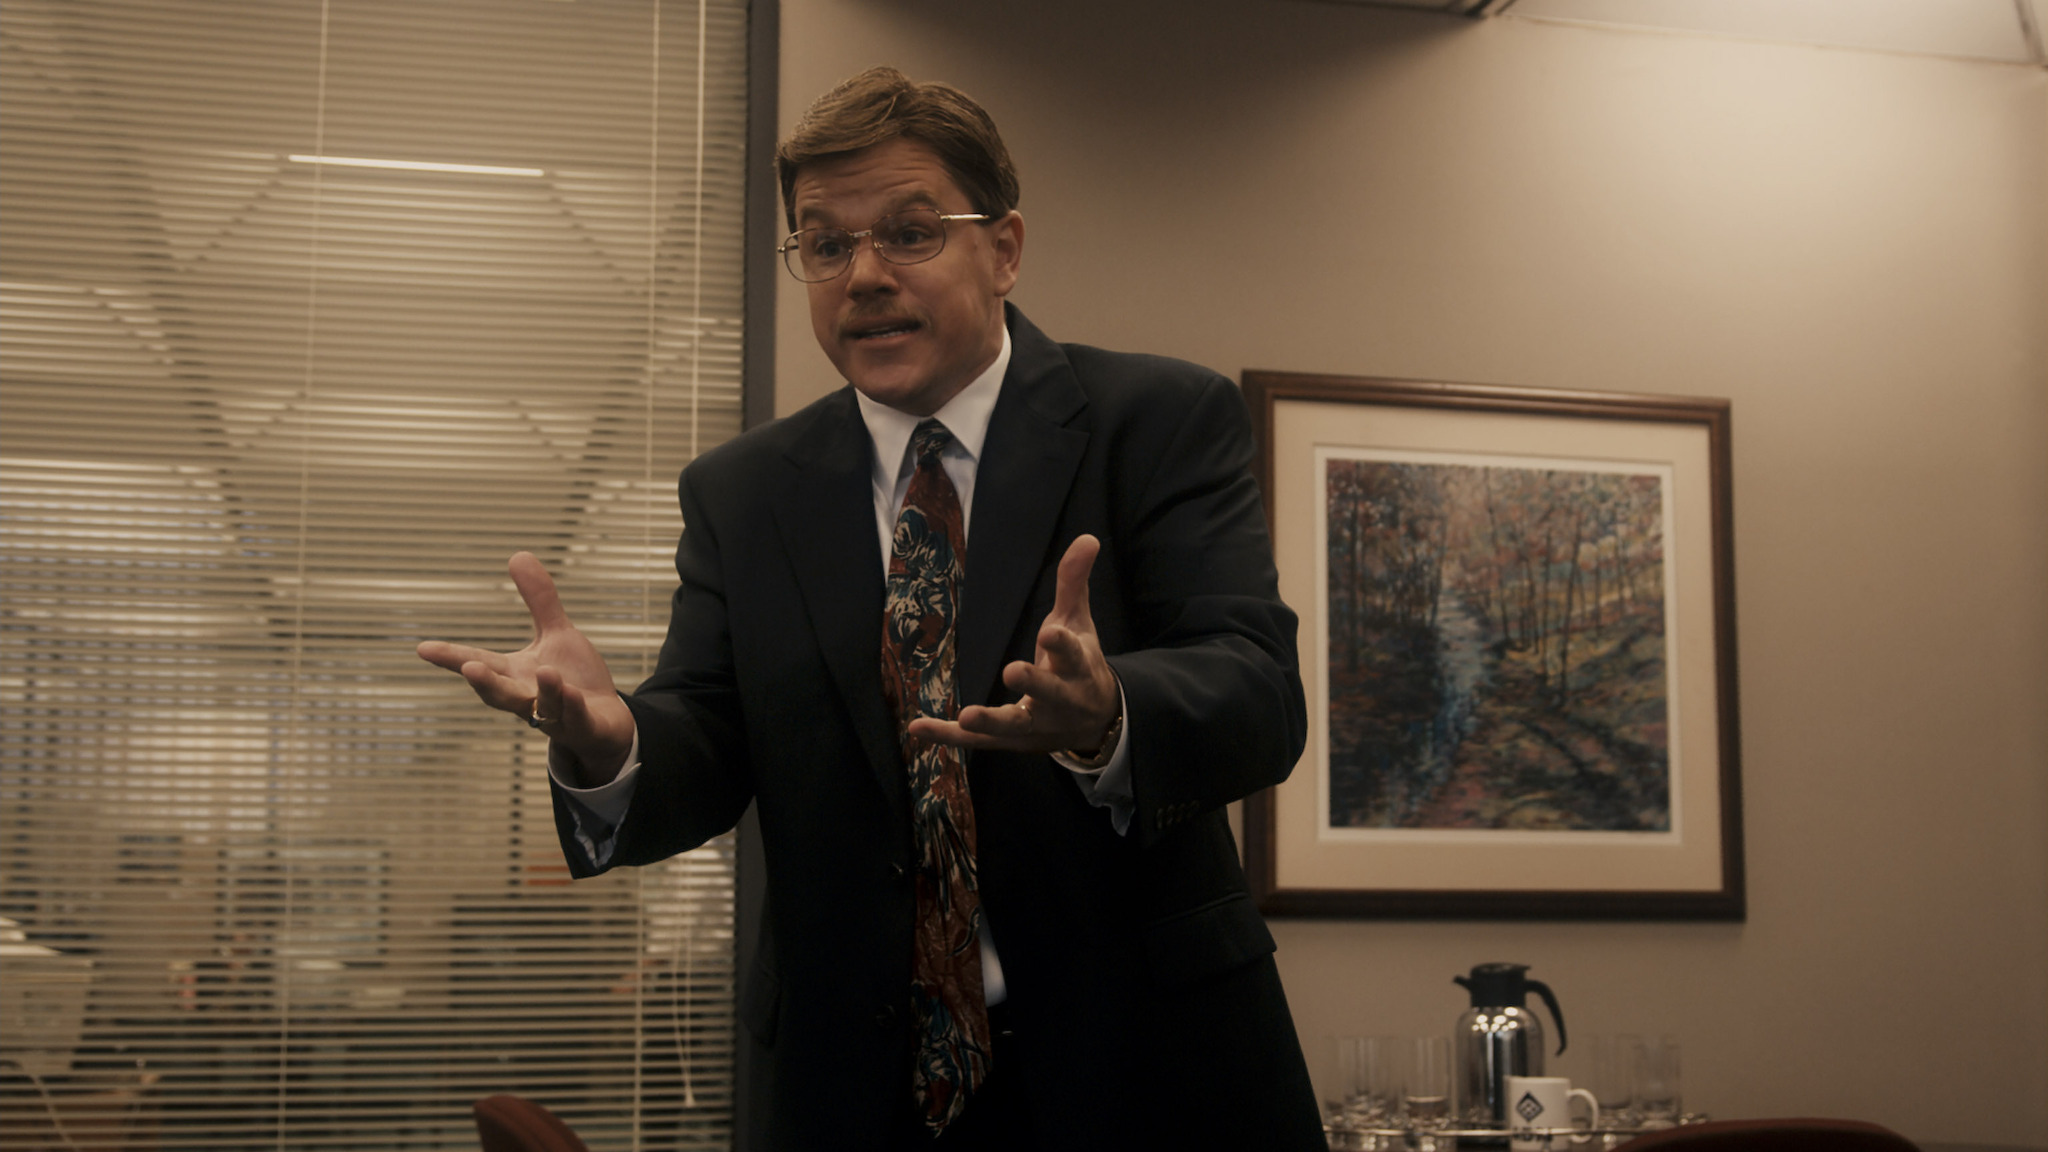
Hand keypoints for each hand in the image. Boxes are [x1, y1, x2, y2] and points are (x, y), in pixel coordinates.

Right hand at [416, 552, 635, 782]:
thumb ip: (539, 600)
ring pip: (543, 708)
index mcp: (515, 675)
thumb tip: (518, 555)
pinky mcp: (583, 727)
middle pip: (500, 694)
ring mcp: (554, 716)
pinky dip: (572, 706)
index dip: (451, 657)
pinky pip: (576, 718)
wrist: (604, 722)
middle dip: (484, 683)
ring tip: (546, 671)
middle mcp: (528, 698)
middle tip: (468, 669)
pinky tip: (573, 693)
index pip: (480, 663)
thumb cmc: (572, 680)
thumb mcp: (556, 635)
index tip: (422, 648)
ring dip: (544, 692)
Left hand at [909, 534, 1120, 756]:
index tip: (1050, 632)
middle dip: (1032, 683)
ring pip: (1013, 725)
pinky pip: (977, 741)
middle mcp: (1060, 699)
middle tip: (1014, 671)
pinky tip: (918, 728)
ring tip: (967, 716)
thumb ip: (1073, 582)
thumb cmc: (1080, 665)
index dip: (1062, 644)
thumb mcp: (1080, 622)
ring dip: (990, 721)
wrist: (1095, 722)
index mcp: (1077, 667)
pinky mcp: (1011, 741)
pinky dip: (948, 736)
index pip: (1072, 653)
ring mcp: (1035, 725)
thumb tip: (1087, 538)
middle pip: (1047, 693)